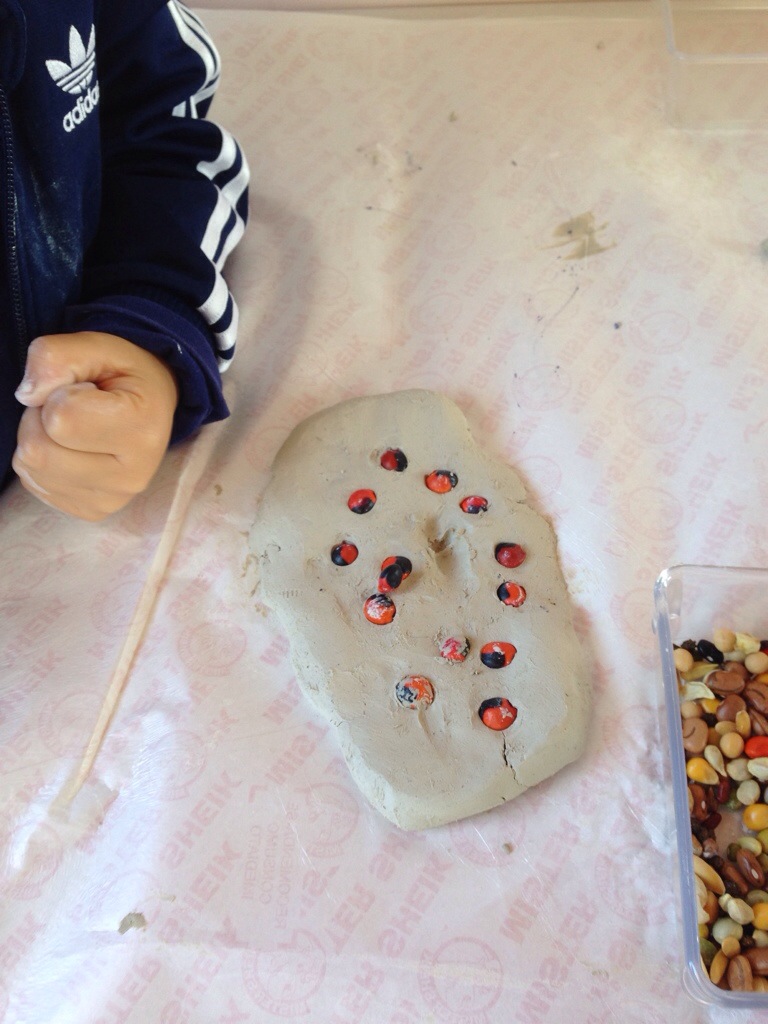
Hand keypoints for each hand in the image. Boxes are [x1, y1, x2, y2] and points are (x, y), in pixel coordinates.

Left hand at [13, 331, 178, 520]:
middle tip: (71, 407)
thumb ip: (56, 356)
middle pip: (38, 450)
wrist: (151, 406)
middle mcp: (132, 476)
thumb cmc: (124, 375)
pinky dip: (42, 463)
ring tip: (72, 428)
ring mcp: (113, 500)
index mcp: (142, 429)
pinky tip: (71, 450)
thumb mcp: (98, 347)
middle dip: (40, 419)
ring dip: (38, 440)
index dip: (59, 392)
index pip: (60, 417)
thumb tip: (28, 395)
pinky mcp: (93, 512)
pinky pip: (36, 486)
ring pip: (32, 469)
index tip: (86, 389)